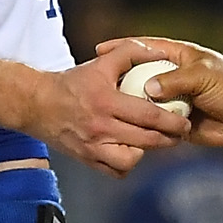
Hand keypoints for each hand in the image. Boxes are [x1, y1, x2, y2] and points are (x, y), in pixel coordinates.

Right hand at [29, 50, 190, 172]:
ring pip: (131, 160)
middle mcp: (100, 127)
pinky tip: (131, 150)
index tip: (185, 122)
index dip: (172, 122)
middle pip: (146, 140)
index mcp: (106, 101)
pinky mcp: (87, 159)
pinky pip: (115, 170)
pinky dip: (126, 164)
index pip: (148, 116)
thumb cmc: (72, 82)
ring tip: (152, 141)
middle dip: (169, 139)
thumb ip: (131, 52)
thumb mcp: (101, 62)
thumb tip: (159, 52)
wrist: (37, 104)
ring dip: (146, 152)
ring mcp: (92, 147)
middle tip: (180, 134)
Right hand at [111, 35, 222, 147]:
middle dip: (119, 80)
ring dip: (129, 106)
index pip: (144, 48)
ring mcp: (171, 100)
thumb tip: (146, 90)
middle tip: (98, 86)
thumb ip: (175, 80)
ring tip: (106, 109)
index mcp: (177, 57)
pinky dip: (143, 126)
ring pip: (143, 103)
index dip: (122, 48)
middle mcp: (170, 77)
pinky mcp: (174, 121)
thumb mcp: (202, 76)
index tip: (100, 50)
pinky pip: (153, 123)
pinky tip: (124, 129)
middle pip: (138, 76)